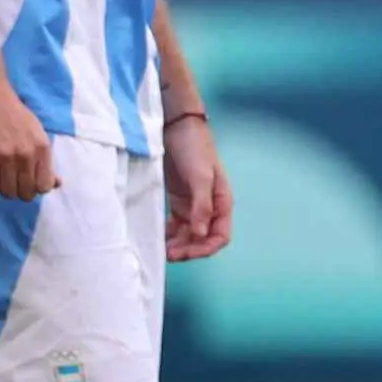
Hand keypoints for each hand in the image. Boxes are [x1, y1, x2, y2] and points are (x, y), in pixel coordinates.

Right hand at [0, 68, 57, 199]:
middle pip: (25, 193)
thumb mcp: (35, 131)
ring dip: (2, 188)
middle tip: (11, 180)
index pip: (45, 185)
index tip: (27, 182)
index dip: (36, 188)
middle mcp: (26, 154)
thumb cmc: (11, 109)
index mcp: (42, 147)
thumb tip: (56, 183)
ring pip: (6, 192)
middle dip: (18, 191)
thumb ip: (44, 158)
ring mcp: (4, 156)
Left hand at [163, 111, 233, 260]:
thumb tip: (201, 234)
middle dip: (189, 250)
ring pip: (189, 234)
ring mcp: (193, 203)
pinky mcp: (179, 199)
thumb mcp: (200, 176)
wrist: (176, 126)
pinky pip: (177, 224)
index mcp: (222, 202)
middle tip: (169, 255)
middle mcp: (210, 206)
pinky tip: (159, 237)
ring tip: (162, 250)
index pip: (220, 236)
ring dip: (179, 244)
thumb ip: (202, 205)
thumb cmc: (194, 148)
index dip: (205, 248)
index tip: (186, 253)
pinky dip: (170, 234)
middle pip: (203, 238)